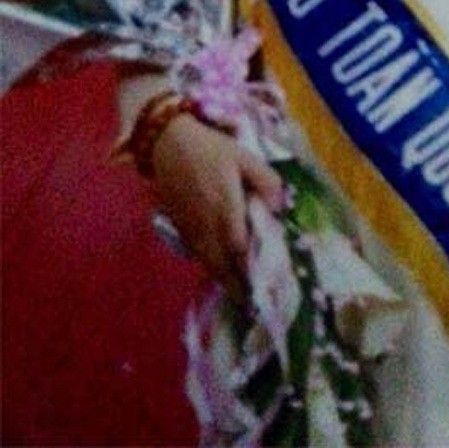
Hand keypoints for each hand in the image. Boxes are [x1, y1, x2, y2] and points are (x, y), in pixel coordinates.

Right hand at [151, 113, 282, 302]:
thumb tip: (280, 207)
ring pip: (208, 263)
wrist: (167, 144)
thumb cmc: (209, 148)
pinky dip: (210, 267)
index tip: (266, 285)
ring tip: (240, 295)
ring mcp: (191, 228)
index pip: (240, 248)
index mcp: (225, 208)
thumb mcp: (244, 156)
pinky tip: (220, 271)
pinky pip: (197, 254)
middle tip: (253, 304)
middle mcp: (207, 225)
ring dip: (223, 280)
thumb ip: (265, 180)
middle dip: (237, 286)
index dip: (251, 269)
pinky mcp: (180, 227)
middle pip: (222, 265)